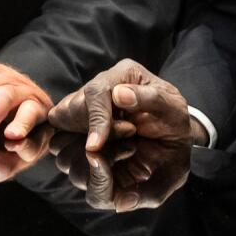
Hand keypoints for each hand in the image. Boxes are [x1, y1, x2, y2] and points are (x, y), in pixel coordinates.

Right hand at [34, 60, 203, 211]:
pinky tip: (106, 160)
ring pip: (59, 134)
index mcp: (125, 74)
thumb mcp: (176, 113)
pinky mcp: (76, 131)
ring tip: (124, 151)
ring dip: (84, 152)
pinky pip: (61, 149)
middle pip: (69, 111)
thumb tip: (119, 94)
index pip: (95, 92)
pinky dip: (80, 162)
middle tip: (130, 144)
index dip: (94, 120)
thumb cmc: (175, 127)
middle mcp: (100, 87)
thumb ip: (154, 100)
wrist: (172, 144)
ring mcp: (84, 109)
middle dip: (93, 137)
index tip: (95, 148)